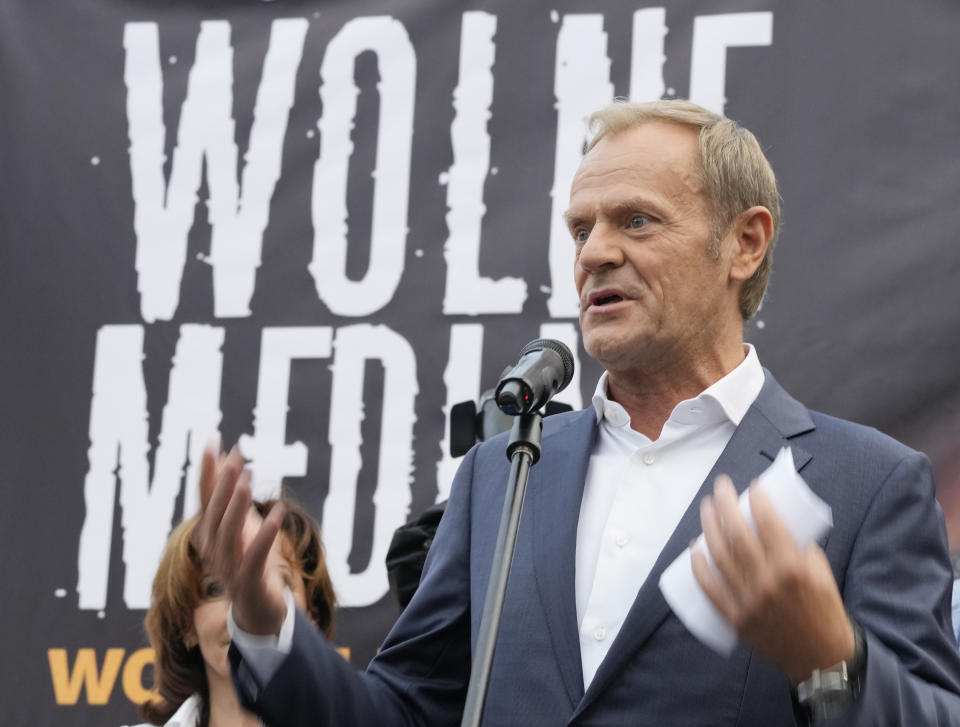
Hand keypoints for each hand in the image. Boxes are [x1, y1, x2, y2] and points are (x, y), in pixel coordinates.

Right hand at [192, 440, 286, 635]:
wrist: (258, 612)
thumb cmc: (250, 562)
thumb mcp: (242, 525)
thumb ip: (234, 496)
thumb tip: (230, 459)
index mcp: (210, 534)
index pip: (205, 497)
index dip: (207, 469)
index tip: (212, 439)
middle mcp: (213, 549)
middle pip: (214, 512)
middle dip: (224, 481)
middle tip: (236, 454)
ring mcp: (228, 568)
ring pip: (228, 532)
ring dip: (238, 503)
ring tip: (250, 476)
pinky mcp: (247, 582)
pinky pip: (254, 557)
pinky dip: (265, 534)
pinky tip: (277, 513)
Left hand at [690, 475, 854, 682]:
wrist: (822, 660)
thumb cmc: (826, 613)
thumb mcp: (823, 575)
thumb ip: (802, 550)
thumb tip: (779, 527)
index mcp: (793, 568)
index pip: (769, 524)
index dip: (759, 501)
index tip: (753, 486)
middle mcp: (767, 582)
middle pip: (737, 534)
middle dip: (726, 505)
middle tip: (720, 487)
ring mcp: (748, 600)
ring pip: (720, 556)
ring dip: (709, 528)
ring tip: (705, 508)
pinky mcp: (736, 617)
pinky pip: (711, 589)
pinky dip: (700, 568)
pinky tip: (694, 550)